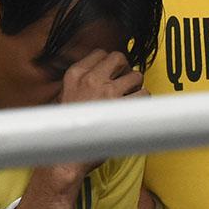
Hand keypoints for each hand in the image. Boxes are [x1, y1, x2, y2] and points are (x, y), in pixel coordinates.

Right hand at [56, 50, 144, 176]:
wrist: (67, 156)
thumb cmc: (67, 132)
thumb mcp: (64, 99)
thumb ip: (81, 84)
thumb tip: (101, 77)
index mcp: (75, 75)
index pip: (100, 53)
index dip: (110, 63)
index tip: (112, 73)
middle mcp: (91, 79)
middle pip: (119, 58)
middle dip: (125, 69)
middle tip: (124, 83)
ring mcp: (108, 92)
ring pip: (136, 76)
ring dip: (136, 87)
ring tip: (129, 100)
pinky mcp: (122, 107)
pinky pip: (144, 94)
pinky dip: (143, 102)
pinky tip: (134, 110)